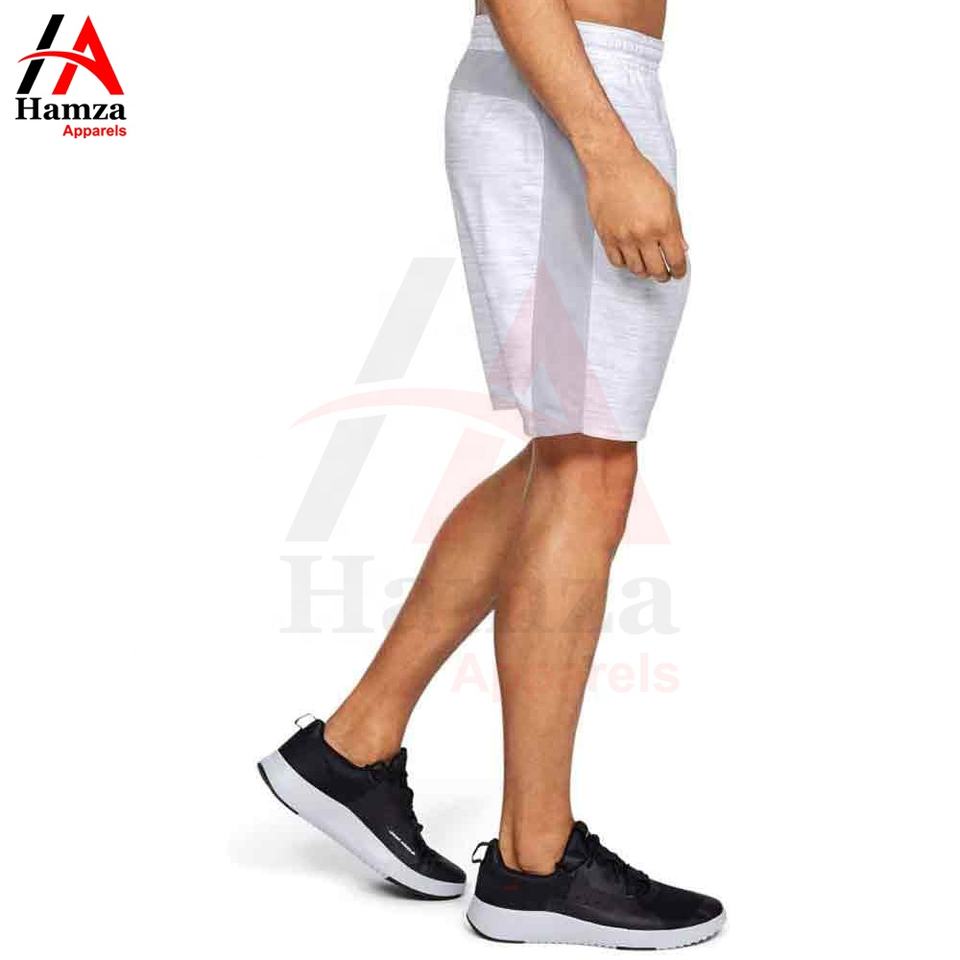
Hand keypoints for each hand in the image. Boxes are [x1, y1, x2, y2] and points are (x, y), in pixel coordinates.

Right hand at [582, 142, 686, 281]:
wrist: (612, 165)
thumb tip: (681, 245)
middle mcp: (643, 235)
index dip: (679, 270)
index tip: (679, 272)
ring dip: (645, 272)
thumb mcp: (668, 198)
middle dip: (663, 275)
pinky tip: (630, 258)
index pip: (675, 259)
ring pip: (636, 269)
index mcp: (663, 225)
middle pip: (656, 270)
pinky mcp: (607, 237)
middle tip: (665, 274)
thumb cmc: (640, 175)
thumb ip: (676, 226)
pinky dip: (626, 264)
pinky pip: (617, 262)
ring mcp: (624, 238)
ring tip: (647, 267)